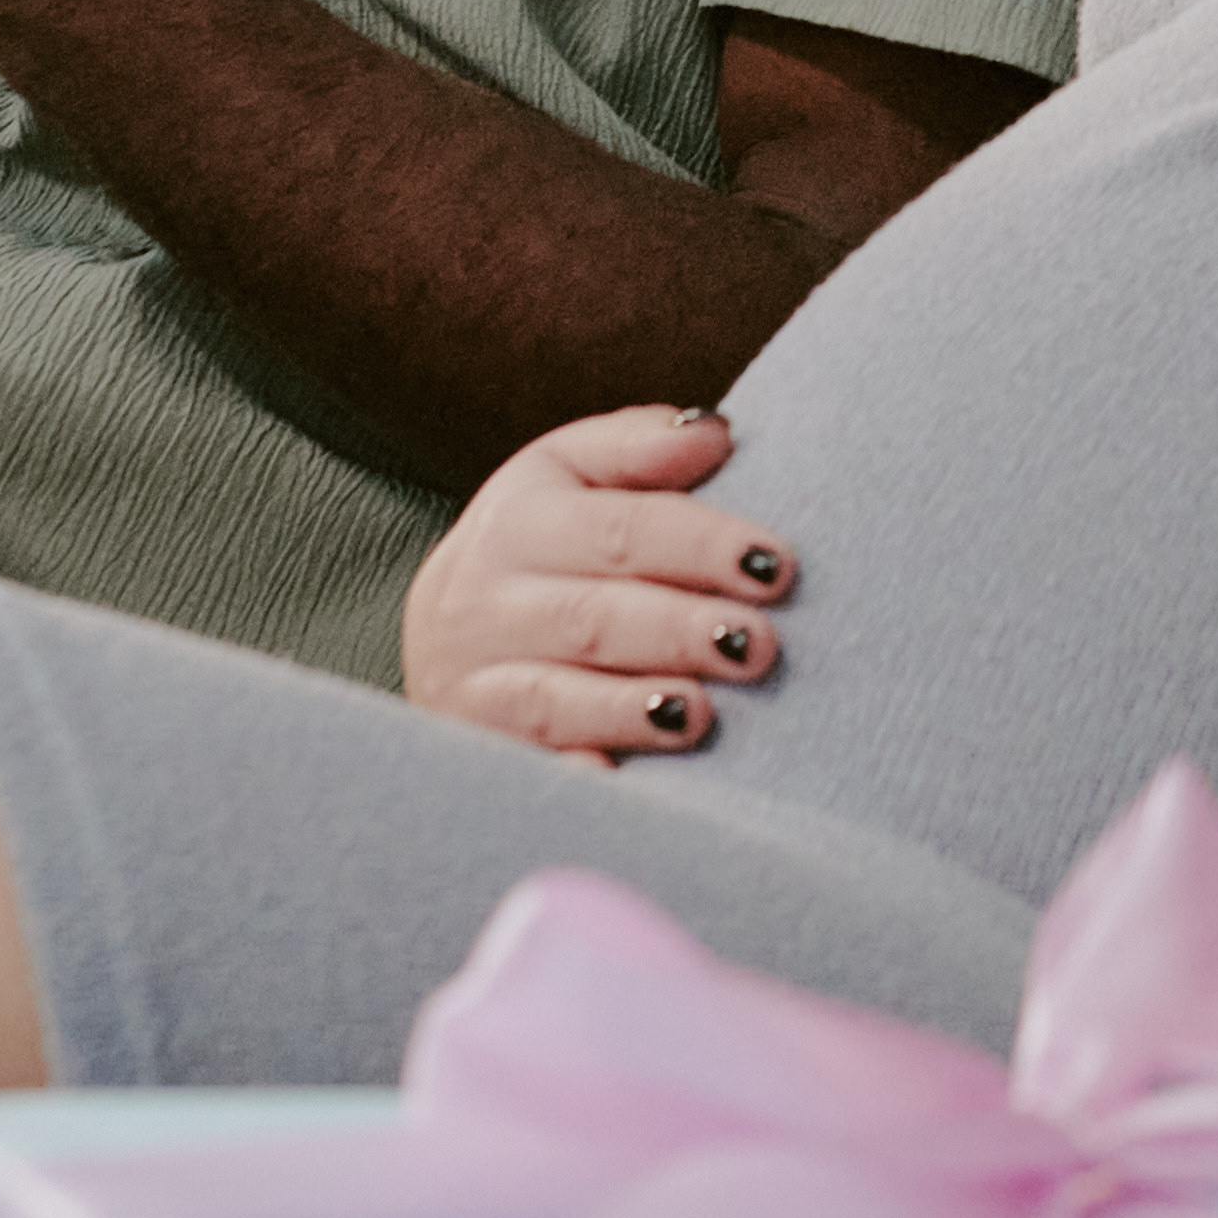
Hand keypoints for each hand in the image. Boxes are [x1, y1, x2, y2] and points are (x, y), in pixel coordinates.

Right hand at [400, 405, 795, 759]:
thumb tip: (716, 435)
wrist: (443, 637)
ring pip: (551, 699)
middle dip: (677, 631)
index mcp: (516, 523)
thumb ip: (637, 450)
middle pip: (591, 617)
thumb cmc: (541, 552)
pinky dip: (566, 778)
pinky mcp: (474, 753)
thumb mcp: (567, 477)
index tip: (773, 564)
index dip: (699, 546)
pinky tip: (613, 782)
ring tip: (700, 714)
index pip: (619, 531)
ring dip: (627, 708)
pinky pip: (520, 770)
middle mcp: (480, 603)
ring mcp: (469, 687)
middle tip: (757, 646)